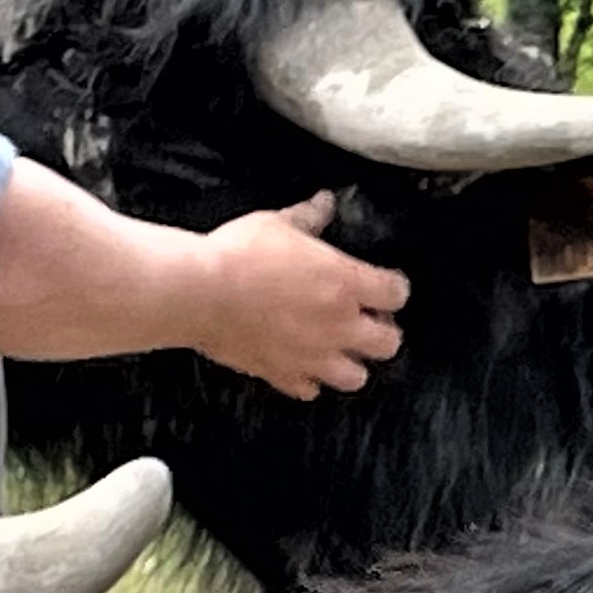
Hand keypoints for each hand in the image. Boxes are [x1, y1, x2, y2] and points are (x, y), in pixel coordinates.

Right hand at [190, 194, 410, 398]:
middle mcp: (337, 325)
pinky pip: (309, 390)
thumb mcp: (276, 224)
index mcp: (344, 284)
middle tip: (366, 320)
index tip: (385, 285)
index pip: (396, 294)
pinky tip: (300, 364)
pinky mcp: (283, 374)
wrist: (196, 291)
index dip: (393, 288)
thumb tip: (324, 202)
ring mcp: (312, 356)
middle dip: (383, 332)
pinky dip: (308, 380)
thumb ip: (308, 217)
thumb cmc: (235, 257)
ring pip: (356, 377)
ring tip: (338, 348)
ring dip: (352, 363)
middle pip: (388, 343)